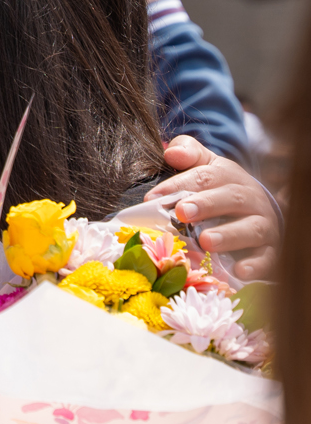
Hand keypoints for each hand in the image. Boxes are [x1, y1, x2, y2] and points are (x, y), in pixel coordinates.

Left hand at [146, 136, 278, 279]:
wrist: (261, 214)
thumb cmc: (221, 191)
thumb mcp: (206, 166)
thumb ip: (188, 153)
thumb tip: (170, 152)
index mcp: (230, 176)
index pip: (204, 176)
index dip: (178, 185)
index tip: (153, 198)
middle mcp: (250, 199)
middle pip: (231, 198)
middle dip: (206, 204)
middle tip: (182, 212)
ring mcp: (264, 226)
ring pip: (252, 229)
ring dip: (229, 235)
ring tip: (205, 241)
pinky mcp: (271, 252)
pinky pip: (267, 259)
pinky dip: (255, 265)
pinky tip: (239, 271)